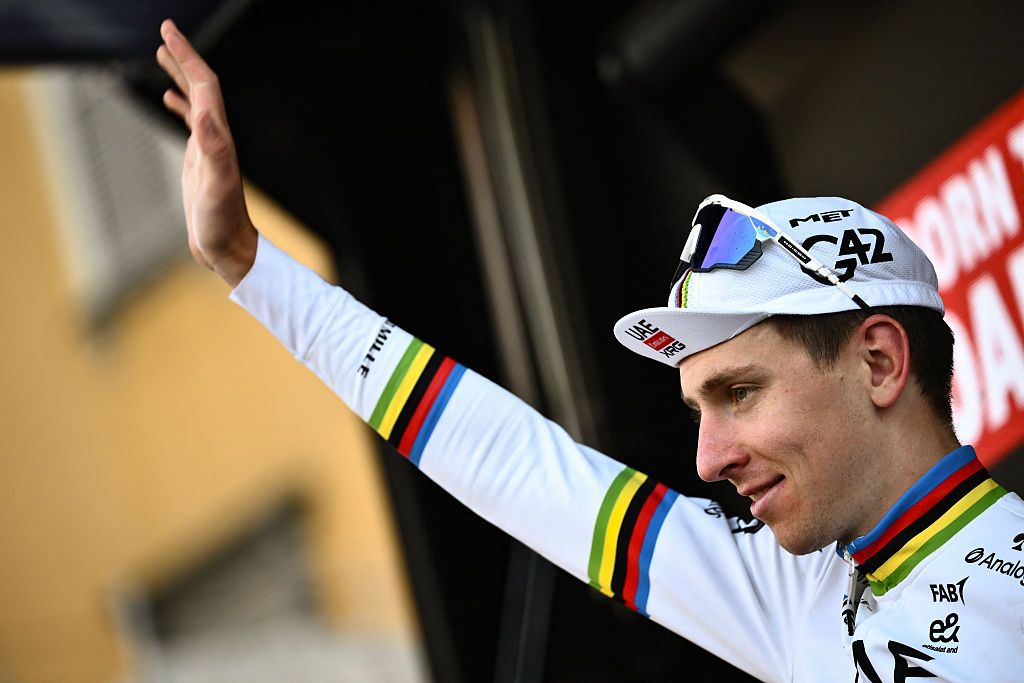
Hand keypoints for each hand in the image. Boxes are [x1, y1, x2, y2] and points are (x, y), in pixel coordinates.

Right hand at [156, 18, 257, 287]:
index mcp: (218, 136)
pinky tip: (170, 99)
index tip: (168, 30)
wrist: (230, 249)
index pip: (203, 85)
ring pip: (194, 100)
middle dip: (183, 56)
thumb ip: (212, 151)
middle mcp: (216, 137)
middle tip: (165, 30)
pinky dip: (180, 104)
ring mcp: (208, 147)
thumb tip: (204, 116)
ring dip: (180, 74)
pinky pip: (190, 122)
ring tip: (162, 53)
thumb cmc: (222, 223)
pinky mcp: (200, 160)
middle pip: (200, 86)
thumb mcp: (217, 186)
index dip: (187, 55)